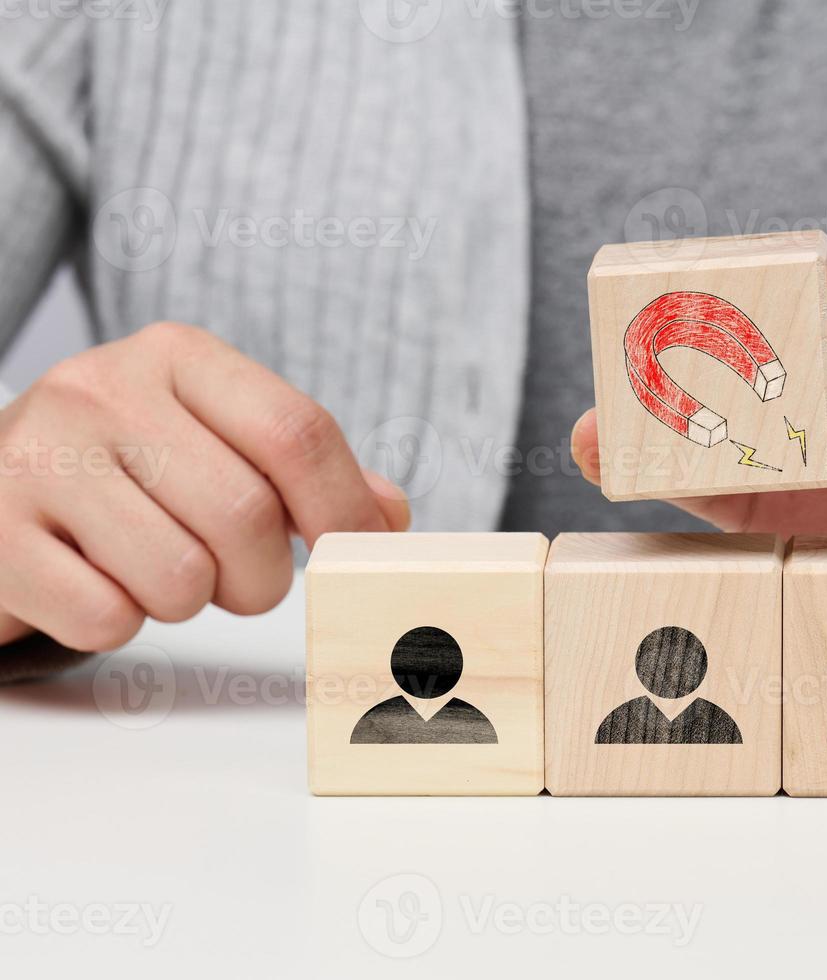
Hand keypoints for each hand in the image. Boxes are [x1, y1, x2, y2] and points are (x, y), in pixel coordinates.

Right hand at [0, 323, 409, 649]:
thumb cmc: (126, 468)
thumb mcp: (215, 438)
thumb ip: (306, 469)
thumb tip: (389, 514)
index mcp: (177, 355)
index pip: (296, 430)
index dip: (344, 509)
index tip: (359, 553)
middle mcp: (102, 390)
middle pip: (247, 516)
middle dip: (263, 577)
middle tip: (239, 579)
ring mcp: (38, 459)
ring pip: (181, 579)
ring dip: (189, 602)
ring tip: (156, 570)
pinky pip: (107, 619)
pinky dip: (118, 624)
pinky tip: (95, 580)